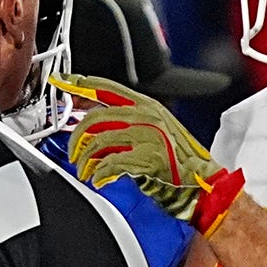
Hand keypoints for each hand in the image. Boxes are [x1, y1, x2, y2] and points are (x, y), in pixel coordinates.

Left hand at [60, 74, 222, 219]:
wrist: (204, 183)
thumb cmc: (179, 162)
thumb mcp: (154, 131)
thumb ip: (126, 123)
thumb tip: (94, 125)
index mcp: (147, 105)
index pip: (107, 88)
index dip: (80, 85)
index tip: (62, 83)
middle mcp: (146, 116)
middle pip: (96, 118)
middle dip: (77, 137)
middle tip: (74, 153)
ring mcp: (147, 135)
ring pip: (99, 142)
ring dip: (86, 160)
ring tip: (86, 171)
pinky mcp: (147, 157)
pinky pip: (111, 163)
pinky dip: (100, 174)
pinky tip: (99, 180)